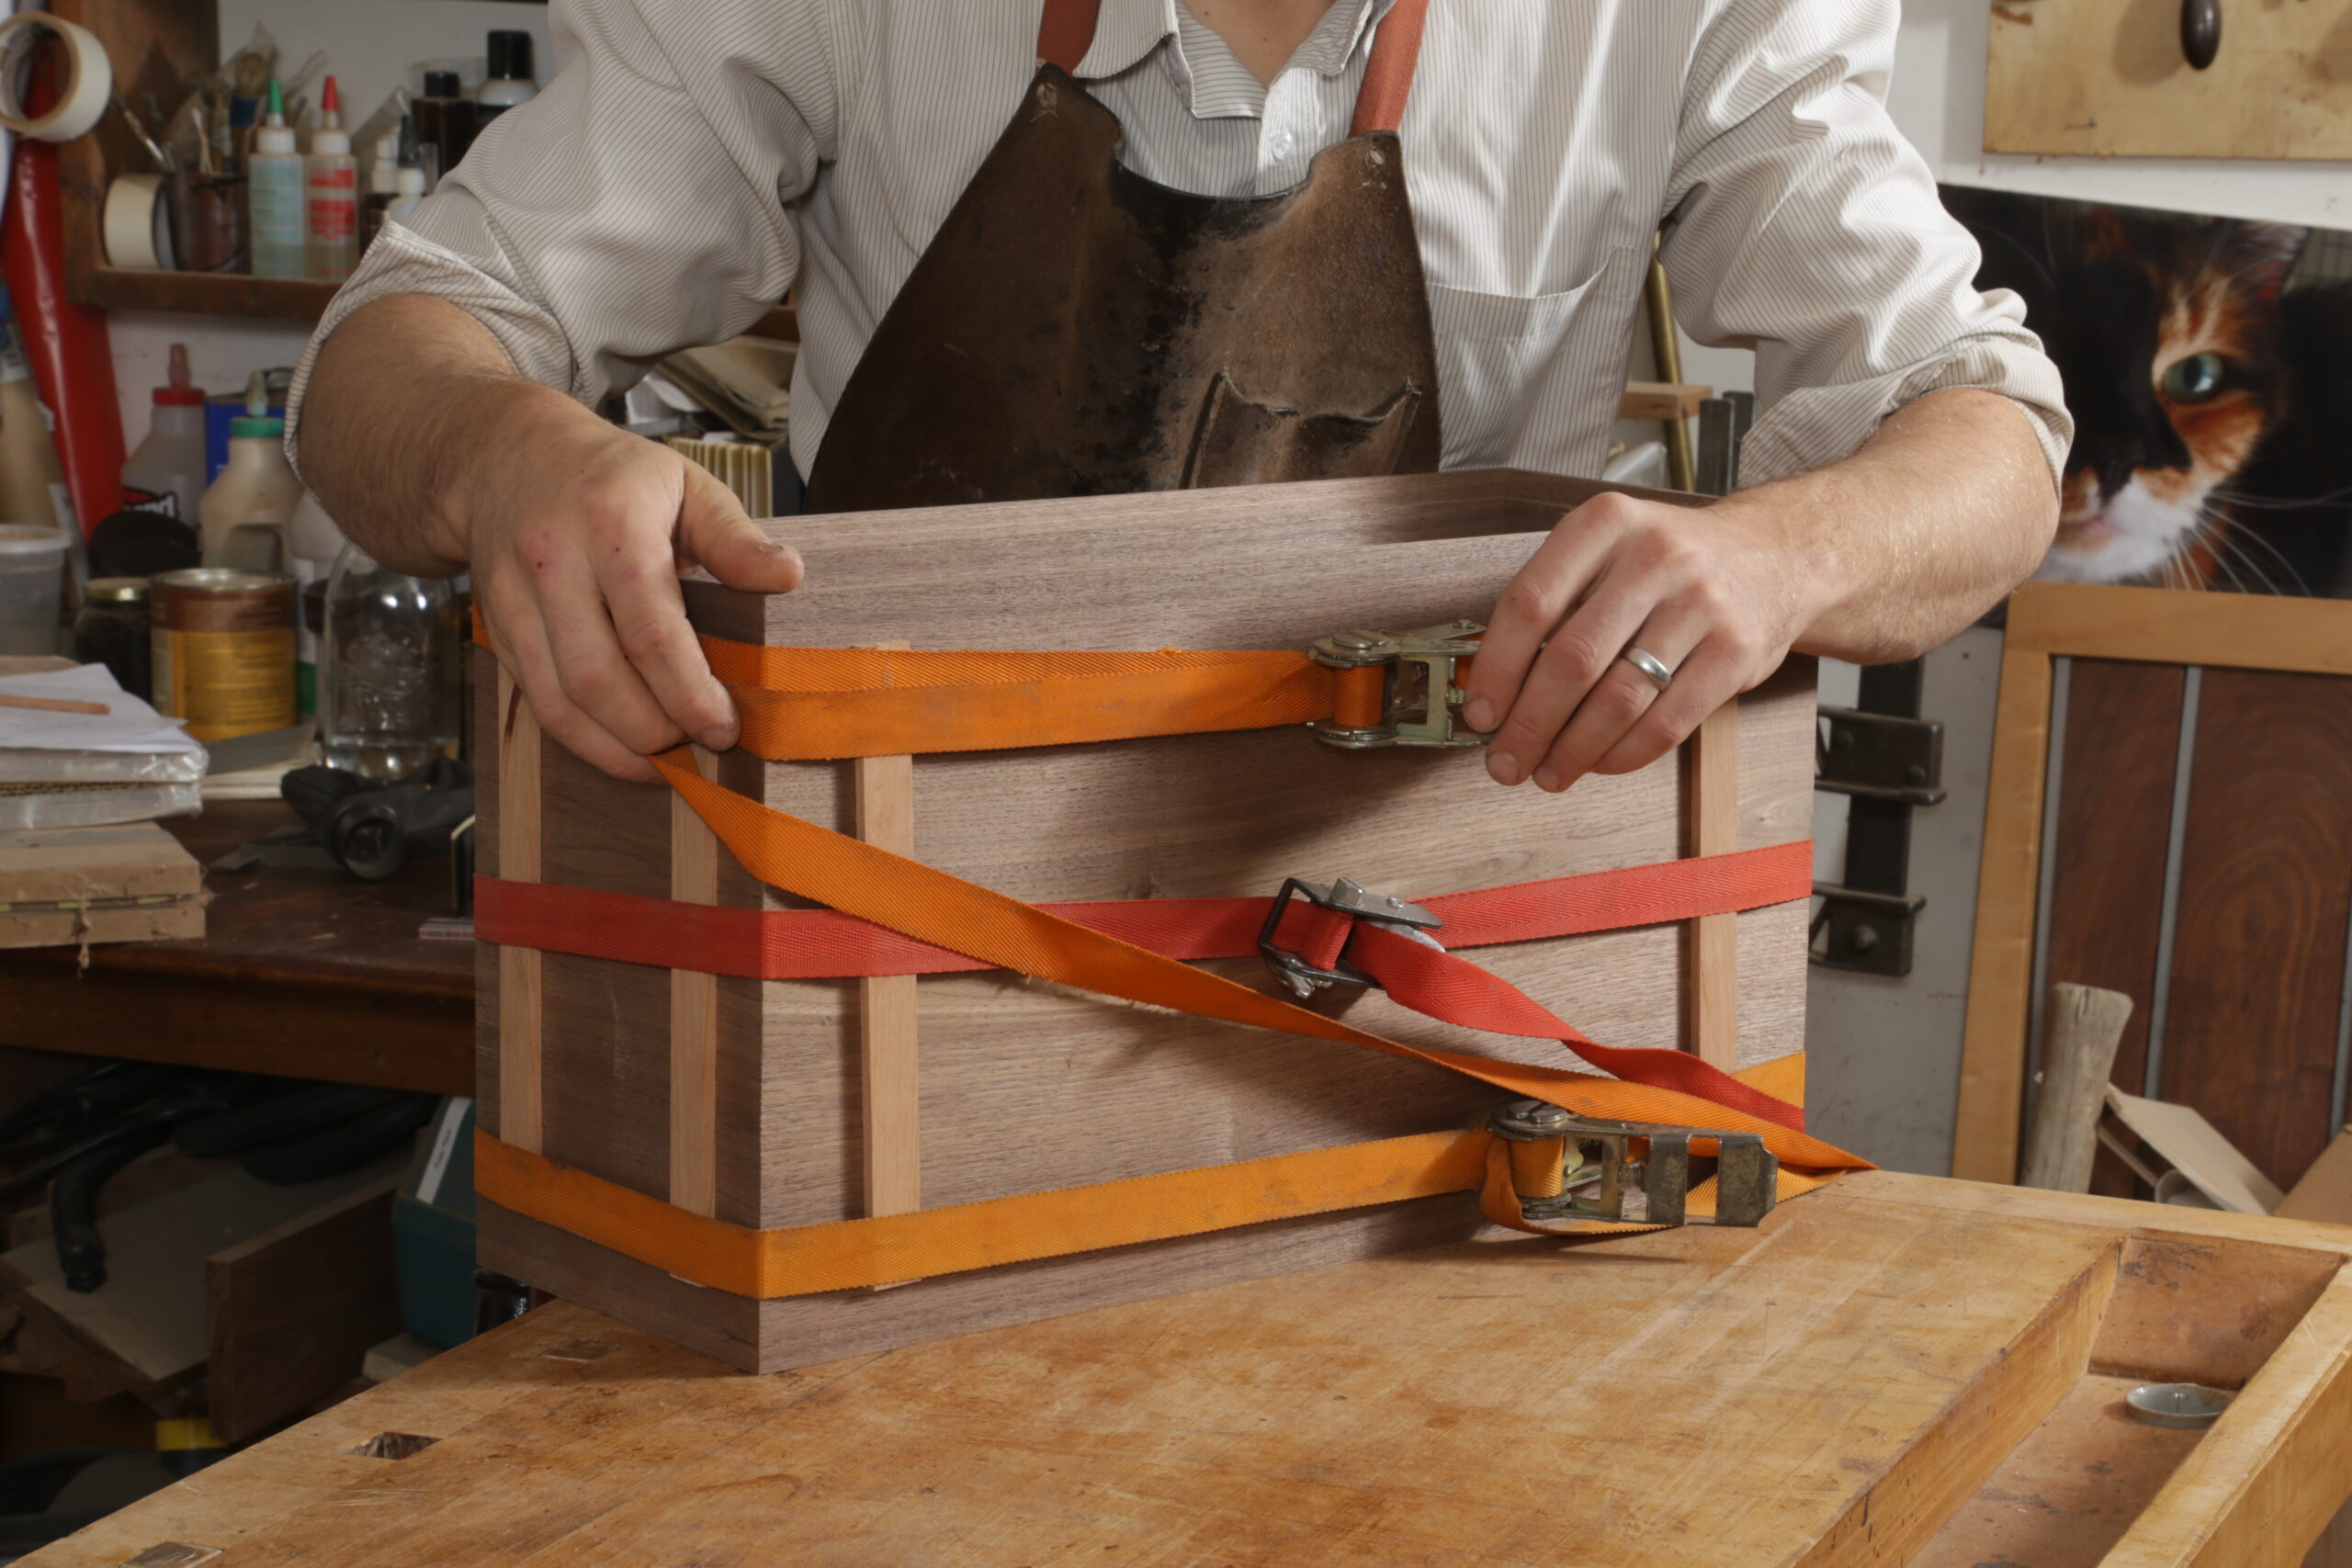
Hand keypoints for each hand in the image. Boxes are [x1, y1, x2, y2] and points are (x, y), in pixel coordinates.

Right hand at [453, 390, 801, 781]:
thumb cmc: (615, 476)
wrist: (506, 455)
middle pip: (598, 676)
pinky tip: (626, 750)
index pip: (649, 627)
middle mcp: (552, 560)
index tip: (725, 726)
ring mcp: (514, 598)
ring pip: (560, 700)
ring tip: (669, 760)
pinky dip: (584, 740)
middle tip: (703, 746)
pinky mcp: (497, 628)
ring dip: (618, 747)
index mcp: (610, 522)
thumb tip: (788, 576)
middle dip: (655, 729)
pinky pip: (538, 703)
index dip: (689, 691)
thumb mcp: (686, 483)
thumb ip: (735, 537)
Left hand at [1461, 489, 1821, 792]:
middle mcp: (1654, 556)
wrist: (1776, 554)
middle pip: (1572, 660)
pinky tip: (1599, 762)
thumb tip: (1494, 686)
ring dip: (1573, 750)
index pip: (1530, 603)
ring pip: (1618, 699)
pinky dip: (1623, 754)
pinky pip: (1666, 722)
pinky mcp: (1736, 651)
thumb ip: (1557, 600)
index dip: (1496, 669)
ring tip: (1548, 772)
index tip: (1480, 713)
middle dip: (1529, 724)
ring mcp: (1701, 603)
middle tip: (1506, 761)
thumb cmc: (1671, 562)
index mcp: (1606, 523)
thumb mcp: (1610, 549)